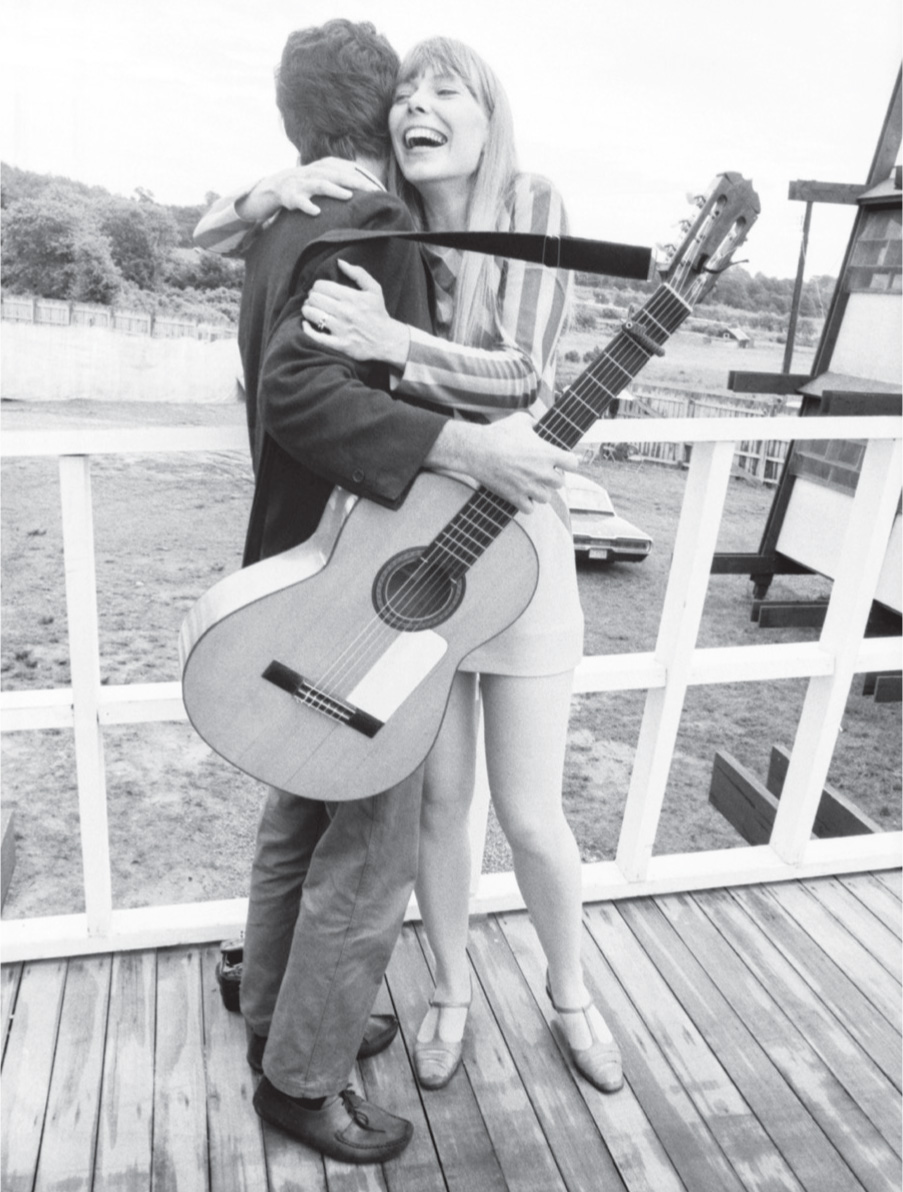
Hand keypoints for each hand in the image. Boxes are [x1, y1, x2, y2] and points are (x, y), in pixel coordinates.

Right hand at [236, 159, 374, 220]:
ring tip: (348, 196)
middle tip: (373, 191)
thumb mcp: (327, 177)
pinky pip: (299, 201)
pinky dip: (307, 206)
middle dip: (356, 182)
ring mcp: (302, 183)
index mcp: (326, 166)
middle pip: (338, 175)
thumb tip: (372, 189)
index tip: (381, 189)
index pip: (349, 168)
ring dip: (334, 190)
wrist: (276, 186)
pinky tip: (316, 212)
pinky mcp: (290, 196)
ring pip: (320, 184)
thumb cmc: (308, 184)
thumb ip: (345, 179)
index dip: (365, 177)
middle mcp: (315, 172)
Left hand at [302, 260, 409, 366]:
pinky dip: (307, 329)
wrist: (388, 341)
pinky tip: (306, 325)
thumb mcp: (374, 289)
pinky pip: (316, 336)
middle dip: (311, 298)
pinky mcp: (339, 344)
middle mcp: (344, 312)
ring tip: (310, 311)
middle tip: (314, 301)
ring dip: (307, 311)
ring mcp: (341, 329)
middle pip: (314, 299)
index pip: (321, 286)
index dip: (317, 286)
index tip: (319, 291)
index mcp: (351, 297)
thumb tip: (339, 262)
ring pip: (312, 314)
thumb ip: (358, 273)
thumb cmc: (379, 314)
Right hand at [429, 414, 579, 513]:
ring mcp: (529, 487)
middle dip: (552, 477)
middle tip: (541, 472)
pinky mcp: (515, 497)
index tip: (561, 461)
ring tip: (530, 484)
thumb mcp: (520, 420)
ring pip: (545, 497)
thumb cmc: (498, 433)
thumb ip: (534, 424)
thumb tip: (537, 425)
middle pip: (560, 483)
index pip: (573, 463)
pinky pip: (529, 508)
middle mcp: (542, 472)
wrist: (476, 450)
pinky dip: (526, 503)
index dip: (567, 462)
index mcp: (547, 453)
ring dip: (539, 491)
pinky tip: (520, 495)